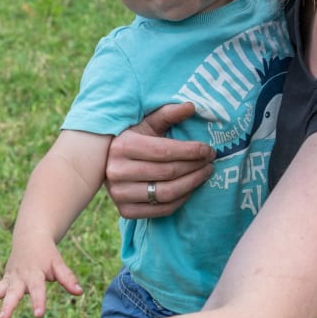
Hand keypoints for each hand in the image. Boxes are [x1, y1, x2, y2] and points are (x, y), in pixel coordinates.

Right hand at [0, 242, 83, 317]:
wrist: (30, 238)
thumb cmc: (47, 255)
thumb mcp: (58, 264)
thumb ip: (67, 278)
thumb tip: (79, 292)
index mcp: (35, 273)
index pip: (38, 289)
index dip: (38, 301)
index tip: (38, 314)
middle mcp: (20, 277)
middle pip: (14, 292)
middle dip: (8, 305)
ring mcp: (10, 279)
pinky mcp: (4, 281)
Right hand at [105, 102, 214, 218]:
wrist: (106, 165)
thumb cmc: (132, 140)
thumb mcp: (146, 124)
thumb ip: (168, 114)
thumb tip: (191, 106)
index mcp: (123, 146)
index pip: (164, 151)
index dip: (190, 151)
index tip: (208, 149)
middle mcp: (117, 171)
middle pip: (168, 172)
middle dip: (195, 166)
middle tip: (210, 160)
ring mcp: (119, 194)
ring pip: (167, 193)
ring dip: (192, 183)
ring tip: (205, 173)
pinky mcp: (125, 211)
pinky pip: (162, 210)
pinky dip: (182, 199)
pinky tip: (191, 188)